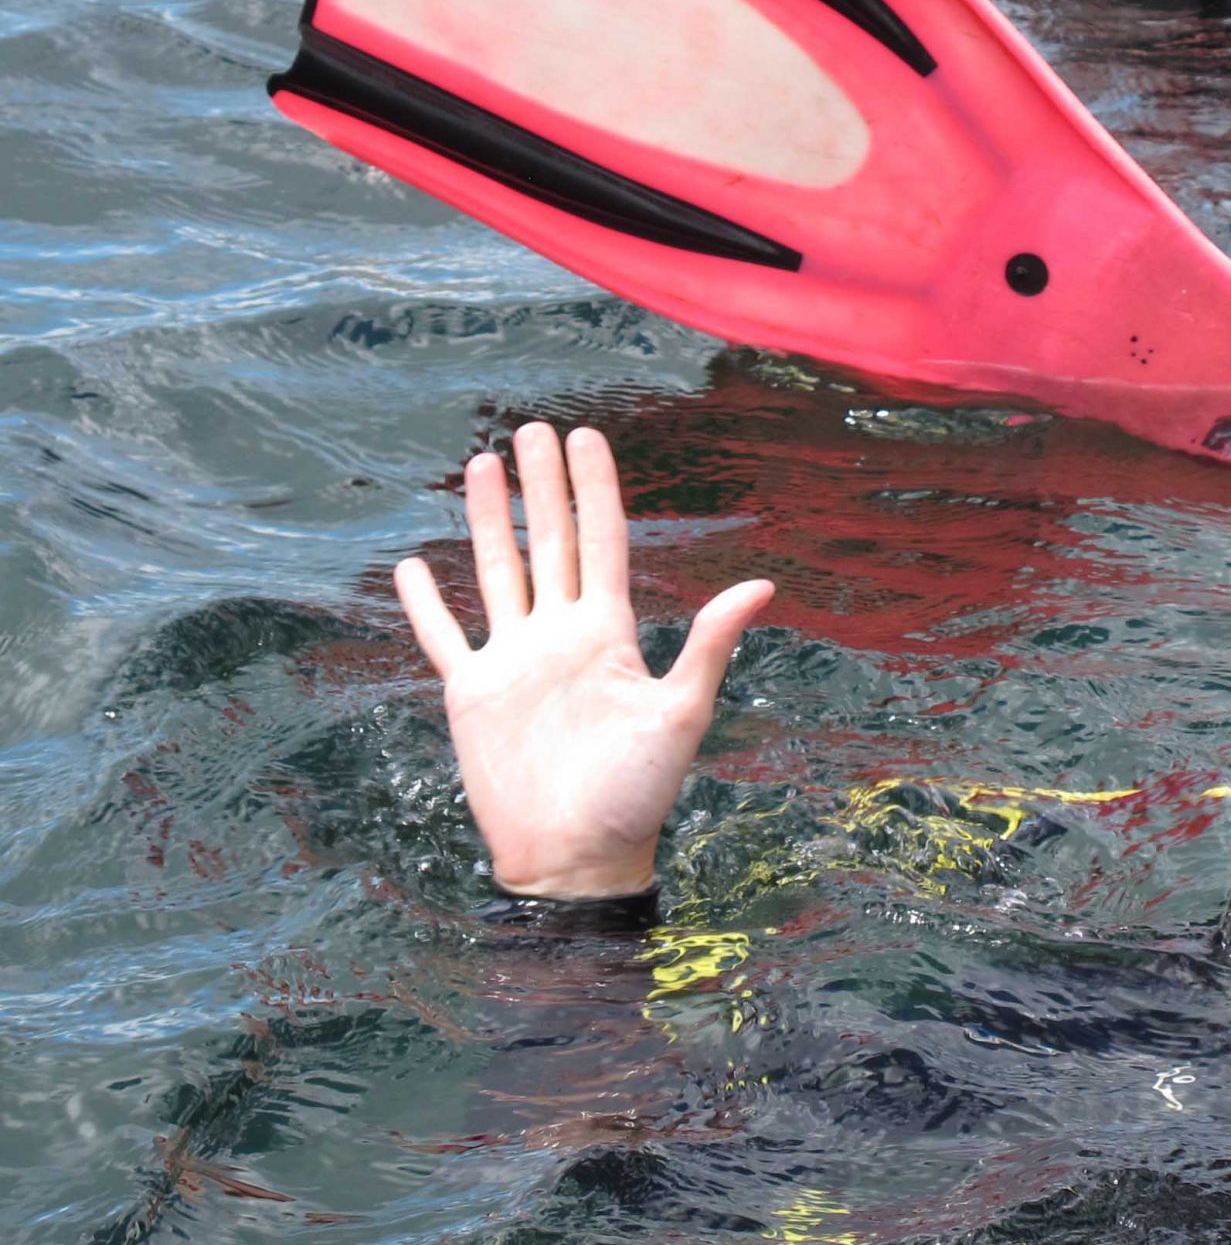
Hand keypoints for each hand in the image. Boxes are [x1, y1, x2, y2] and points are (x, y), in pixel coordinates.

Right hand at [395, 422, 772, 899]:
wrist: (576, 857)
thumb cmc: (637, 793)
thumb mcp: (683, 712)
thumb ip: (710, 644)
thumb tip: (762, 584)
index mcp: (608, 631)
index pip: (600, 540)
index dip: (593, 488)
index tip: (586, 437)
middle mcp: (560, 635)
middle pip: (549, 542)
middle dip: (541, 486)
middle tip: (531, 428)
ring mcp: (514, 660)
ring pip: (497, 571)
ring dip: (489, 521)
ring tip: (483, 465)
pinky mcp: (472, 695)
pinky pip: (444, 637)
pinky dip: (426, 604)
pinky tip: (414, 565)